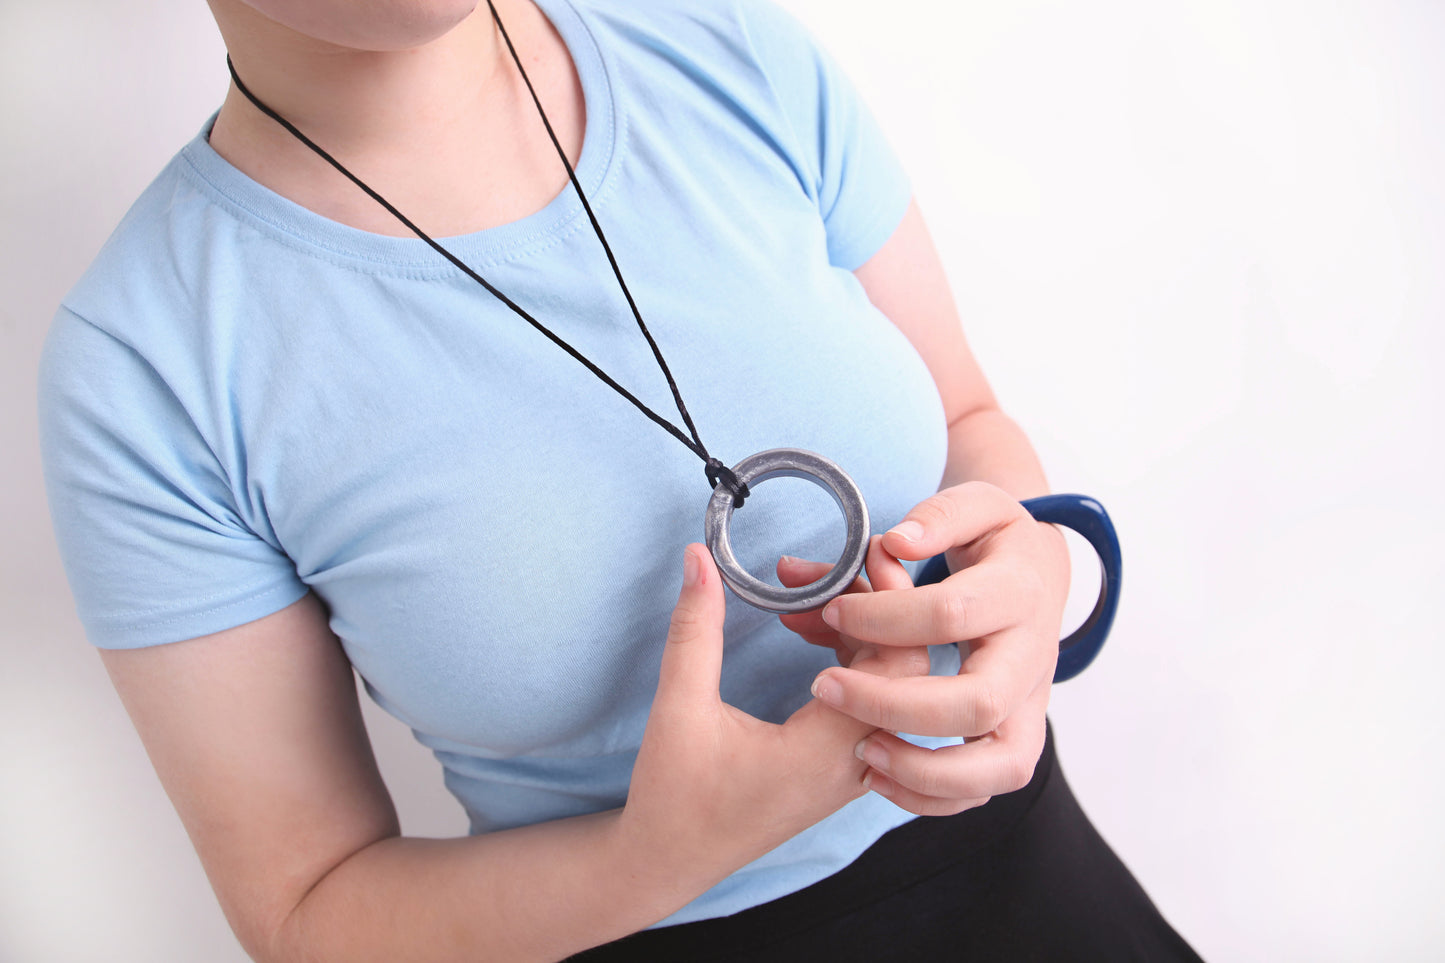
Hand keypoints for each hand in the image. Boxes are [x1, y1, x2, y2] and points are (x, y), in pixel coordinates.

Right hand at [618, 544, 880, 890]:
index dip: (887, 605)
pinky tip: (807, 629)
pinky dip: (849, 656)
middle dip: (870, 606)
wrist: (669, 863)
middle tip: (819, 568)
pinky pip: (871, 699)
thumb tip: (698, 558)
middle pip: (907, 667)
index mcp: (827, 753)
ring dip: (856, 629)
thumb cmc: (674, 799)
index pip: (900, 666)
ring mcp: (854, 768)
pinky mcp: (841, 765)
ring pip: (891, 683)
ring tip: (800, 594)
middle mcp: (856, 763)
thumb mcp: (679, 708)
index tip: (855, 558)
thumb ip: (695, 630)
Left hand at [802, 481, 1069, 815]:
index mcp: (1020, 592)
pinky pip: (986, 788)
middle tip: (824, 687)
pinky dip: (935, 798)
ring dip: (925, 770)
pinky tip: (877, 773)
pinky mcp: (1016, 738)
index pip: (952, 613)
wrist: (1040, 576)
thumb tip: (896, 544)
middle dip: (894, 705)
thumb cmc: (996, 541)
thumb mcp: (976, 506)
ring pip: (1002, 764)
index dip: (885, 616)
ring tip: (860, 750)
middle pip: (978, 702)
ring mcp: (1030, 705)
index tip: (833, 608)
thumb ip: (938, 517)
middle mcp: (1032, 657)